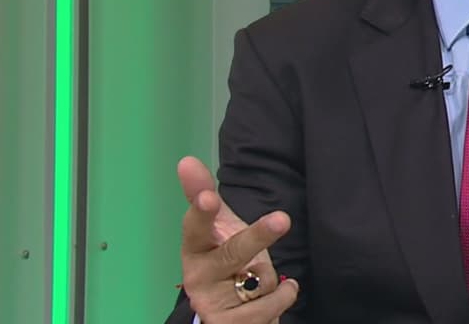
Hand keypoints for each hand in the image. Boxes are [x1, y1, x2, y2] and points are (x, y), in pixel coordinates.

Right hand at [177, 156, 298, 322]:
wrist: (233, 310)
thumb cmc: (227, 260)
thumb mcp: (221, 228)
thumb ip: (206, 195)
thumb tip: (186, 159)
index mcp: (194, 249)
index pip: (196, 227)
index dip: (202, 212)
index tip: (209, 197)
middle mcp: (198, 278)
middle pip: (232, 252)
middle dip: (257, 236)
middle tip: (283, 218)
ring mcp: (213, 305)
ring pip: (260, 280)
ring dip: (271, 278)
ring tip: (262, 278)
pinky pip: (271, 306)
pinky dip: (283, 295)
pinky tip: (279, 293)